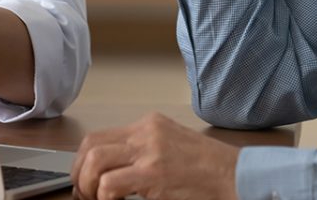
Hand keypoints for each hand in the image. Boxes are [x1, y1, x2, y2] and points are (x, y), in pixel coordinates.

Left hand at [72, 112, 238, 199]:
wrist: (237, 176)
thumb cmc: (209, 168)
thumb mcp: (172, 146)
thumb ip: (143, 151)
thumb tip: (111, 171)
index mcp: (148, 124)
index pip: (99, 136)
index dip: (83, 161)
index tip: (82, 180)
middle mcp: (145, 133)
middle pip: (91, 146)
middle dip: (79, 174)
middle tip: (83, 194)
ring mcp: (149, 151)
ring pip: (95, 162)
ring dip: (88, 186)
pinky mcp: (154, 173)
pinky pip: (111, 184)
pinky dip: (105, 197)